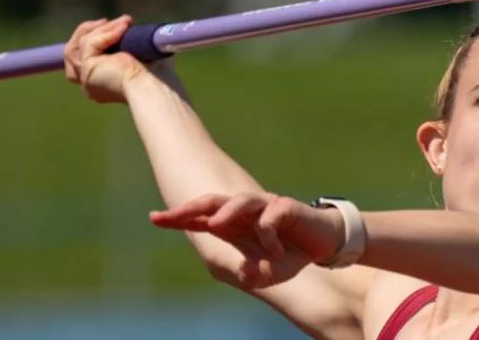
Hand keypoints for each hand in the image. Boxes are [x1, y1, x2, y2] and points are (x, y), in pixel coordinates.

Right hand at [64, 15, 176, 102]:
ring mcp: (86, 77)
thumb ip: (130, 42)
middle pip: (73, 51)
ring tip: (124, 22)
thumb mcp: (141, 54)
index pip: (84, 58)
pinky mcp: (87, 68)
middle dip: (88, 30)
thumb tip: (127, 24)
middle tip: (109, 21)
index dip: (91, 39)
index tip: (105, 23)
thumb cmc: (159, 75)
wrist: (158, 87)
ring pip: (80, 44)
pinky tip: (125, 26)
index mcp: (103, 83)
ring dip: (102, 29)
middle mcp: (91, 83)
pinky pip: (90, 43)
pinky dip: (107, 32)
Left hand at [149, 193, 344, 287]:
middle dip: (190, 208)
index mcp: (235, 224)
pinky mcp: (286, 206)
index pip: (202, 217)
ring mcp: (266, 205)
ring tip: (215, 224)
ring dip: (227, 212)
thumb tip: (244, 275)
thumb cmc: (290, 253)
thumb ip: (254, 273)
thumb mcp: (269, 270)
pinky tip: (276, 252)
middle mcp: (246, 210)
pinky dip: (269, 238)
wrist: (324, 242)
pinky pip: (270, 219)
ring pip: (240, 201)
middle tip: (169, 216)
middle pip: (213, 201)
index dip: (179, 217)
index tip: (154, 218)